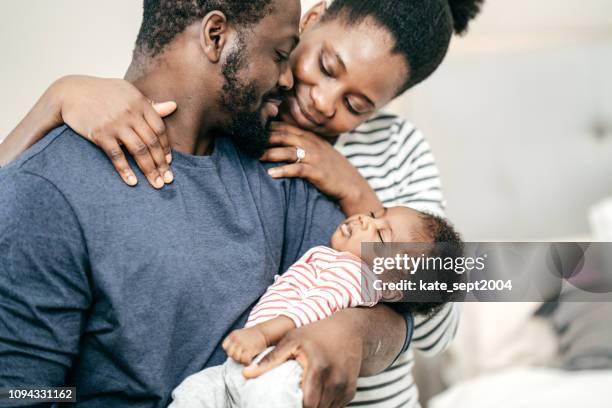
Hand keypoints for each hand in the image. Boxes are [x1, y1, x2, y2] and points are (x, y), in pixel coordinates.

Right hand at [56, 75, 176, 188]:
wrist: (70, 92)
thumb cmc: (103, 93)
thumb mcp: (128, 92)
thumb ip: (151, 104)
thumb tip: (174, 106)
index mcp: (140, 102)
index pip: (160, 128)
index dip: (166, 147)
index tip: (169, 162)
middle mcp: (130, 113)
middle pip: (152, 142)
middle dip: (162, 164)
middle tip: (168, 180)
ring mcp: (116, 123)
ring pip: (139, 151)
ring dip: (149, 170)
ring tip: (156, 184)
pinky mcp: (100, 133)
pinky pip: (116, 155)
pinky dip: (125, 170)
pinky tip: (133, 182)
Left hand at [222, 327, 267, 364]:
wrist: (265, 332)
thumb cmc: (253, 337)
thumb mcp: (241, 336)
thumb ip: (235, 344)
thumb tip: (231, 356)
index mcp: (233, 335)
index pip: (225, 346)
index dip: (230, 350)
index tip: (238, 351)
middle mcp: (236, 338)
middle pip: (230, 353)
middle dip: (236, 357)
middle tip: (244, 355)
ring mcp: (242, 343)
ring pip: (236, 358)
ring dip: (242, 360)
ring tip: (248, 357)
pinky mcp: (249, 349)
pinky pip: (244, 360)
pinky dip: (247, 362)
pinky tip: (251, 360)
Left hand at [242, 311, 363, 407]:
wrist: (349, 329)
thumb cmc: (316, 333)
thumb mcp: (292, 339)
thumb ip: (271, 359)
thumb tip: (247, 374)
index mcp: (318, 367)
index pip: (308, 404)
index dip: (296, 406)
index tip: (286, 402)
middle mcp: (335, 379)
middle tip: (293, 401)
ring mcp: (345, 386)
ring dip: (316, 407)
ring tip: (304, 397)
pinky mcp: (351, 389)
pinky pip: (337, 407)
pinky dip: (326, 405)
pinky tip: (317, 395)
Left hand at [261, 122, 382, 214]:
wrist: (350, 184)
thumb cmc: (330, 168)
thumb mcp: (317, 151)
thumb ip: (301, 143)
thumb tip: (279, 141)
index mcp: (310, 137)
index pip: (285, 128)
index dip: (268, 128)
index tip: (251, 130)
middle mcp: (311, 144)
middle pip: (284, 136)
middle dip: (265, 137)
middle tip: (247, 140)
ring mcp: (314, 157)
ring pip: (288, 151)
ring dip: (270, 153)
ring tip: (255, 156)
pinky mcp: (317, 172)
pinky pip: (297, 169)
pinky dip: (283, 170)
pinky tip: (271, 174)